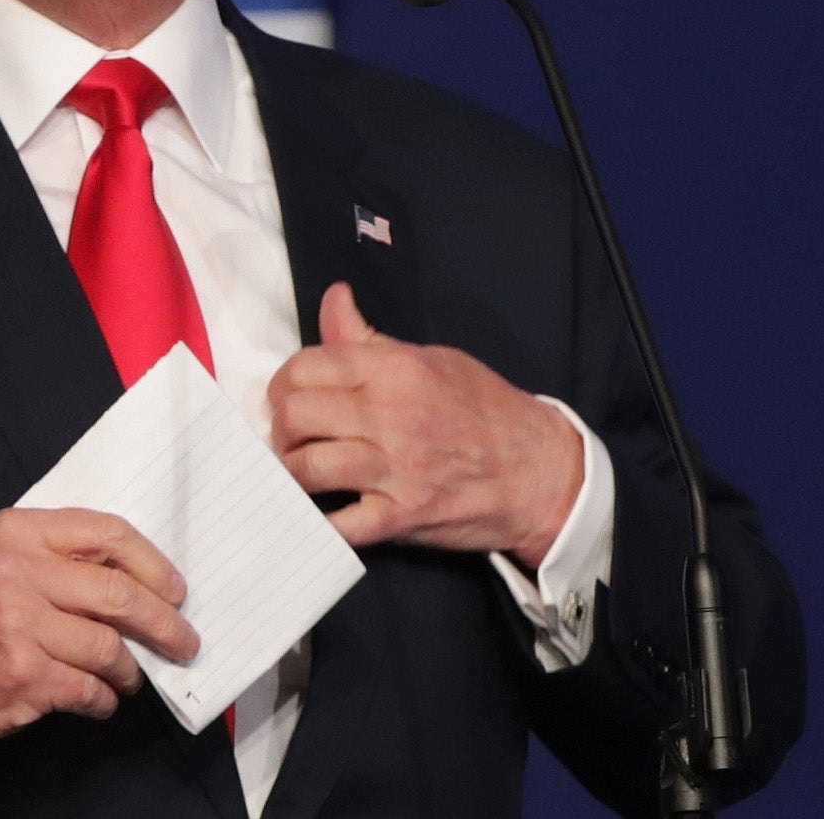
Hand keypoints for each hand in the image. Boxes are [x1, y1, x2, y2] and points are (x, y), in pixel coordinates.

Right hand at [0, 507, 198, 751]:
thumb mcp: (6, 562)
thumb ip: (64, 561)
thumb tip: (146, 586)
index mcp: (18, 532)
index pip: (108, 533)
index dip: (154, 565)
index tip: (175, 591)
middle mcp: (17, 571)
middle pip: (120, 593)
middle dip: (165, 624)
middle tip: (182, 642)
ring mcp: (19, 624)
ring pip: (111, 647)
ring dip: (131, 670)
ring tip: (128, 676)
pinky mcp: (23, 674)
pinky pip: (91, 689)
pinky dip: (105, 699)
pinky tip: (97, 697)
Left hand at [269, 282, 583, 568]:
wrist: (542, 471)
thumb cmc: (486, 410)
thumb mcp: (432, 359)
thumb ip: (369, 338)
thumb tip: (334, 298)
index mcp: (394, 369)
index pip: (305, 367)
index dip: (283, 384)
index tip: (287, 398)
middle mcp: (390, 415)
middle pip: (295, 415)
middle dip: (280, 427)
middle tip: (290, 436)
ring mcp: (396, 468)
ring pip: (306, 467)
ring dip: (292, 471)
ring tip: (301, 469)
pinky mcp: (403, 515)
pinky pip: (341, 525)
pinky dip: (320, 523)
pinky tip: (319, 512)